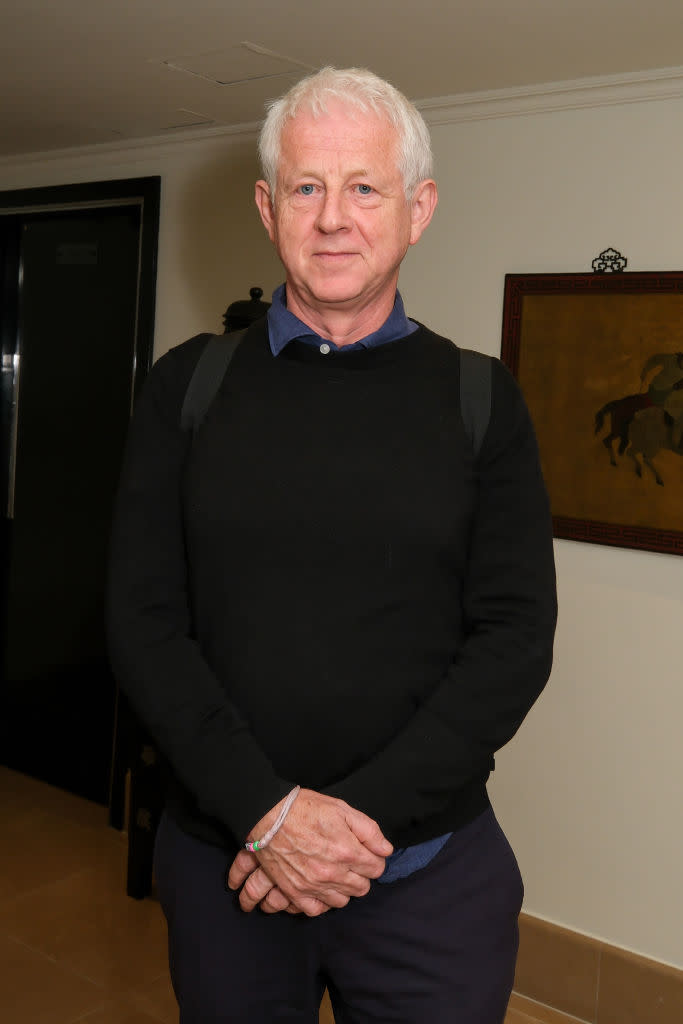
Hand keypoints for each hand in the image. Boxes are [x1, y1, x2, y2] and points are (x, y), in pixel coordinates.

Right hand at [227, 789, 391, 915]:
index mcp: (347, 851)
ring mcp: (313, 885)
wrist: (268, 815)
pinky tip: (322, 889)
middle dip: (361, 875)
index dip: (374, 859)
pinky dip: (322, 902)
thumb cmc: (305, 808)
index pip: (377, 869)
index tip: (367, 853)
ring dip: (343, 889)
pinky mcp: (295, 892)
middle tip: (351, 862)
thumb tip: (386, 850)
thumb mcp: (342, 809)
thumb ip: (369, 830)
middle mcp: (332, 873)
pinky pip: (317, 910)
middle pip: (362, 888)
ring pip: (342, 901)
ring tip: (336, 874)